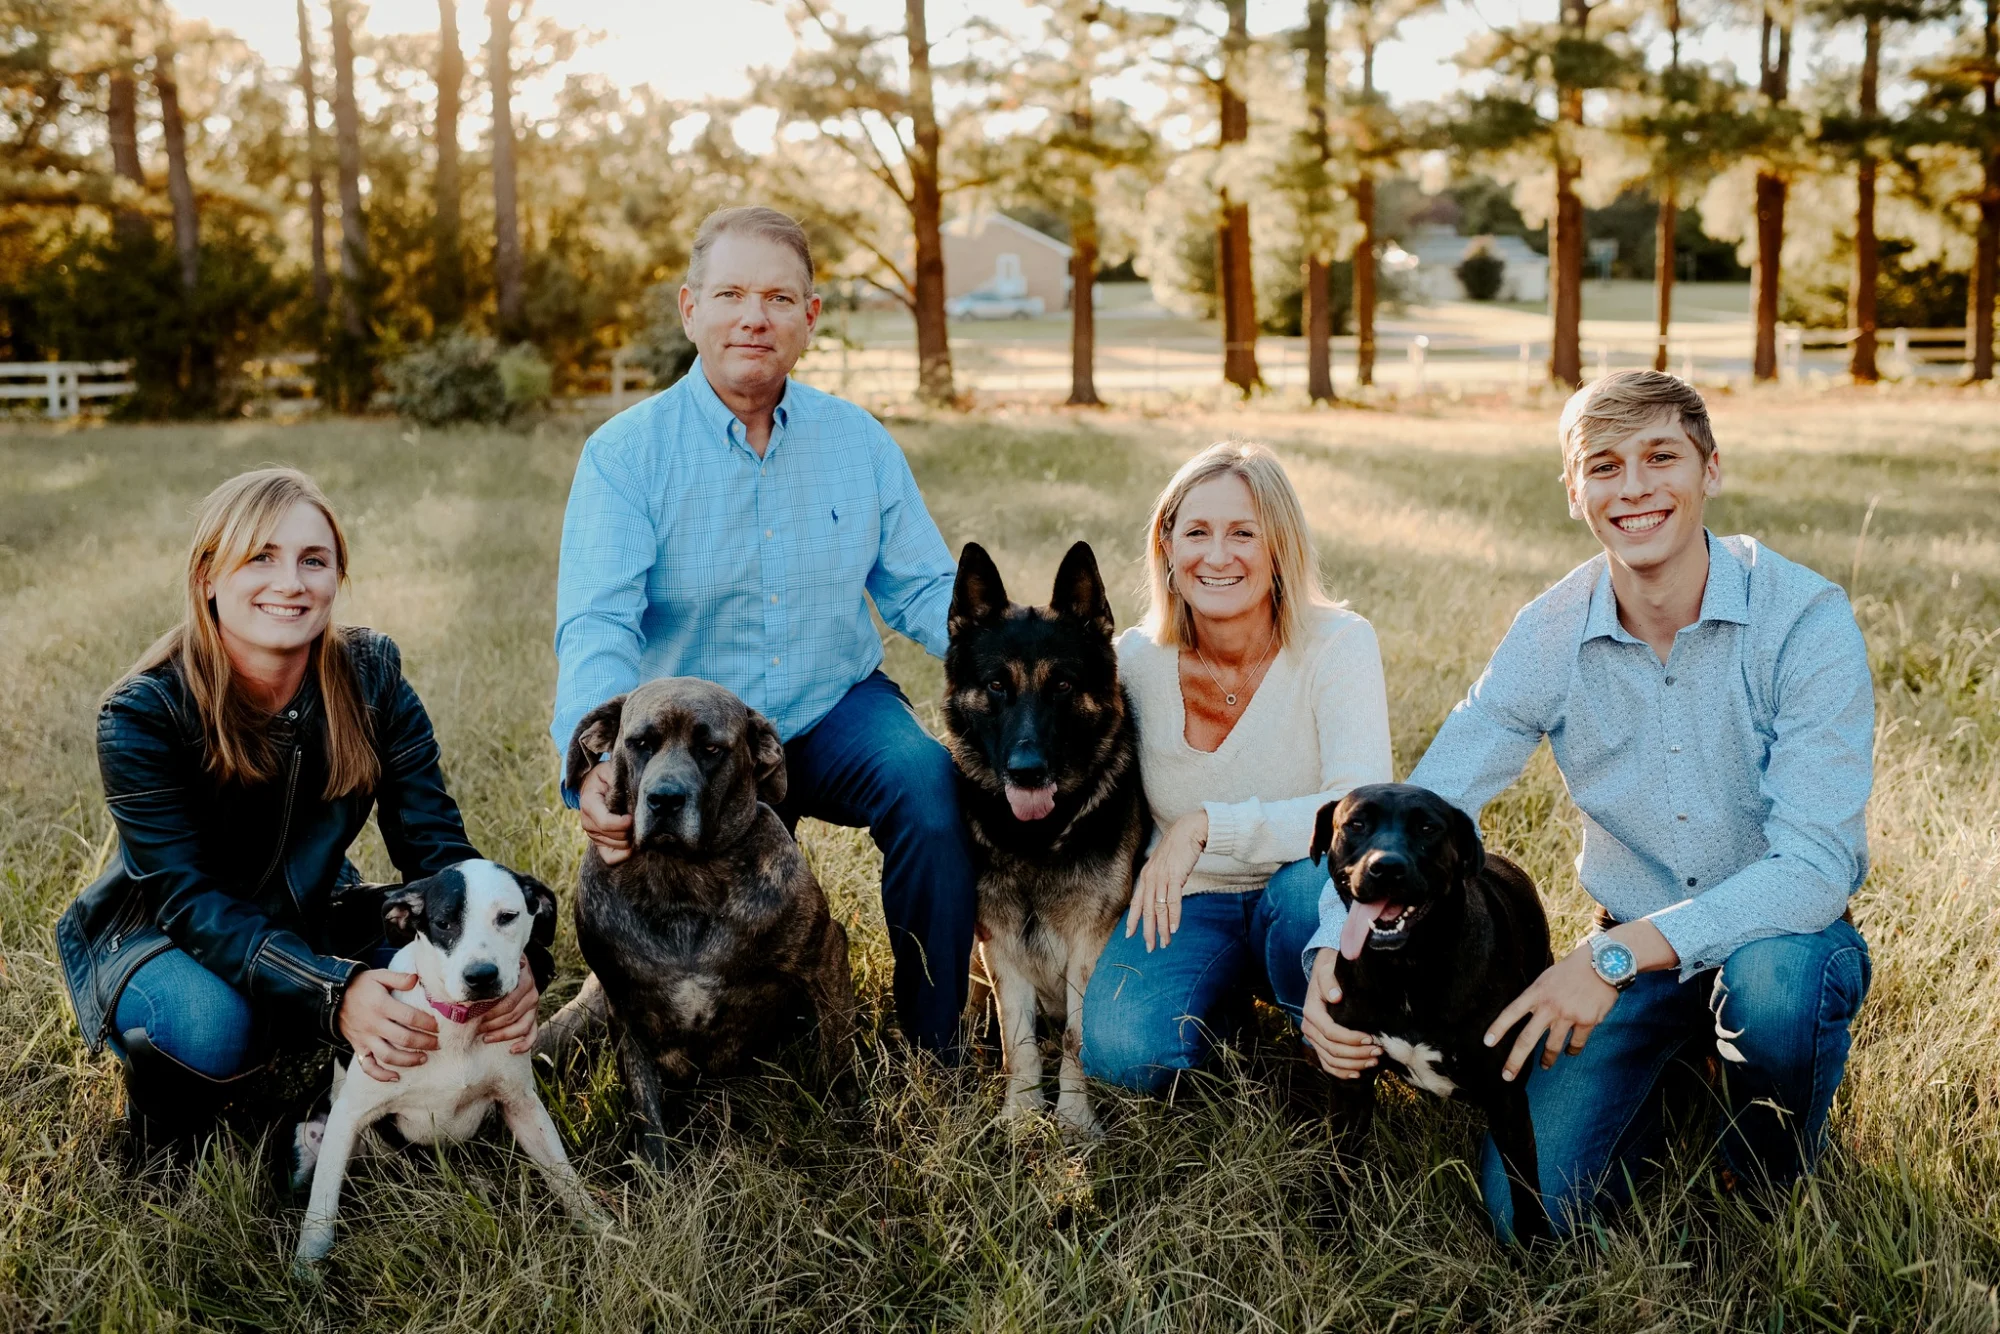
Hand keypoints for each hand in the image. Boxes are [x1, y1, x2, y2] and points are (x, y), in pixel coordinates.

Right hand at [338, 969, 438, 1082]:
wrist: (332, 997)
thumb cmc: (361, 986)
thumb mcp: (379, 976)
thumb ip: (398, 978)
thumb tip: (416, 978)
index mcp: (381, 1006)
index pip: (410, 1017)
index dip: (427, 1023)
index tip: (438, 1026)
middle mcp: (374, 1025)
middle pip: (403, 1039)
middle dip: (425, 1043)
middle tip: (438, 1044)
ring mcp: (366, 1038)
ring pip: (389, 1055)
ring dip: (408, 1060)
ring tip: (424, 1058)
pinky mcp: (359, 1048)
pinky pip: (368, 1066)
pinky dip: (381, 1075)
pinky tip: (396, 1077)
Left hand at [475, 956, 539, 1052]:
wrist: (516, 968)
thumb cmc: (499, 971)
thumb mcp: (494, 968)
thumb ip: (486, 974)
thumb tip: (470, 981)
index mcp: (523, 979)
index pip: (507, 1000)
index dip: (489, 1010)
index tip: (472, 1015)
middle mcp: (532, 993)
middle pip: (512, 1014)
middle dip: (491, 1023)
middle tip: (474, 1027)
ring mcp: (534, 1007)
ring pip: (522, 1026)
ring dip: (502, 1034)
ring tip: (485, 1038)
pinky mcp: (534, 1017)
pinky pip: (532, 1034)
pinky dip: (525, 1044)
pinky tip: (512, 1050)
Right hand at [578, 761, 632, 865]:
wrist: (592, 785)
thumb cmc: (604, 776)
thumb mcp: (609, 770)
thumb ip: (617, 778)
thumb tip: (631, 788)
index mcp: (588, 804)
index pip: (605, 822)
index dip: (623, 823)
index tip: (633, 817)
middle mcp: (587, 822)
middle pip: (615, 837)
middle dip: (631, 830)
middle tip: (641, 818)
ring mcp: (592, 835)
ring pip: (617, 846)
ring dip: (631, 838)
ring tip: (638, 825)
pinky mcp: (598, 843)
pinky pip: (611, 858)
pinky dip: (624, 853)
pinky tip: (633, 841)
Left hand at [1125, 811, 1205, 950]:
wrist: (1190, 830)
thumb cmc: (1179, 847)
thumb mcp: (1164, 864)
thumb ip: (1160, 879)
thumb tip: (1162, 896)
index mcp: (1146, 875)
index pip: (1136, 902)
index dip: (1133, 919)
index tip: (1130, 935)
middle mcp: (1151, 877)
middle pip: (1146, 909)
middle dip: (1147, 930)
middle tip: (1149, 947)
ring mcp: (1162, 877)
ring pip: (1159, 908)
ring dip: (1162, 928)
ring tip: (1164, 942)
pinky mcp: (1176, 876)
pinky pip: (1173, 901)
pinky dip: (1174, 916)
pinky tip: (1174, 928)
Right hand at [1300, 947, 1381, 1078]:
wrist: (1323, 974)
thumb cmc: (1329, 971)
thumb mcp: (1328, 969)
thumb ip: (1329, 980)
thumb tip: (1335, 996)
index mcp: (1311, 1011)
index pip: (1331, 1032)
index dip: (1351, 1038)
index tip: (1371, 1037)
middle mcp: (1309, 1028)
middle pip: (1332, 1049)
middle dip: (1357, 1054)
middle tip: (1378, 1051)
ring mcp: (1313, 1038)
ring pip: (1331, 1060)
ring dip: (1353, 1065)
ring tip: (1374, 1061)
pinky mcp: (1319, 1044)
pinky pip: (1327, 1064)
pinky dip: (1342, 1072)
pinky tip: (1358, 1073)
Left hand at [1484, 946, 1618, 1081]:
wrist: (1603, 963)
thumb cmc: (1572, 970)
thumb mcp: (1547, 978)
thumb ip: (1536, 996)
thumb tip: (1526, 1014)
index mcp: (1536, 993)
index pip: (1511, 1012)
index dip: (1498, 1028)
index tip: (1487, 1043)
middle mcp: (1549, 1006)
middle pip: (1527, 1038)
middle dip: (1515, 1060)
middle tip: (1507, 1076)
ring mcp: (1568, 1015)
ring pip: (1552, 1046)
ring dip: (1547, 1059)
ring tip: (1545, 1066)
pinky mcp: (1587, 1022)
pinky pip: (1576, 1044)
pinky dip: (1572, 1050)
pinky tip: (1570, 1052)